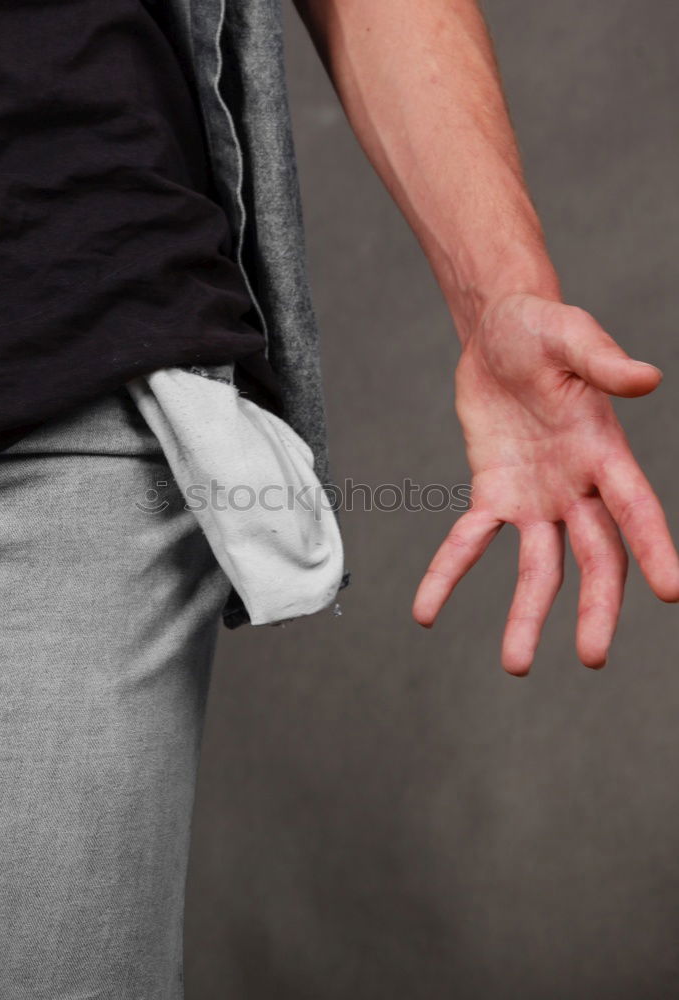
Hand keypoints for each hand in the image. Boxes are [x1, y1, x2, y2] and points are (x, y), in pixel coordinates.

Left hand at [412, 292, 678, 673]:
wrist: (499, 332)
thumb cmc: (542, 329)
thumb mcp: (570, 336)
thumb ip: (602, 361)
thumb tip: (647, 378)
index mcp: (603, 451)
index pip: (635, 507)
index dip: (655, 546)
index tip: (672, 592)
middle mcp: (577, 485)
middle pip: (596, 556)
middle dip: (596, 606)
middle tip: (592, 658)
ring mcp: (537, 495)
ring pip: (541, 566)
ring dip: (529, 613)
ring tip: (516, 664)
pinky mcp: (494, 492)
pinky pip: (471, 541)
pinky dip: (449, 573)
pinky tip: (425, 611)